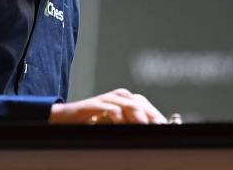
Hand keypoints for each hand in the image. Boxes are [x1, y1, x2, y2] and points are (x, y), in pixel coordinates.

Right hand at [48, 88, 166, 124]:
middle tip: (160, 128)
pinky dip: (117, 116)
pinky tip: (122, 124)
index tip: (167, 129)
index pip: (147, 107)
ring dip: (138, 115)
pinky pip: (109, 108)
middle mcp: (119, 97)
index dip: (157, 117)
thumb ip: (131, 126)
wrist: (65, 118)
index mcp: (127, 100)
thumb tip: (151, 135)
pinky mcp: (94, 104)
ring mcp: (107, 99)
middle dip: (151, 116)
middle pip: (141, 104)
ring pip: (128, 104)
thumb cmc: (92, 123)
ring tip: (146, 125)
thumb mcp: (115, 125)